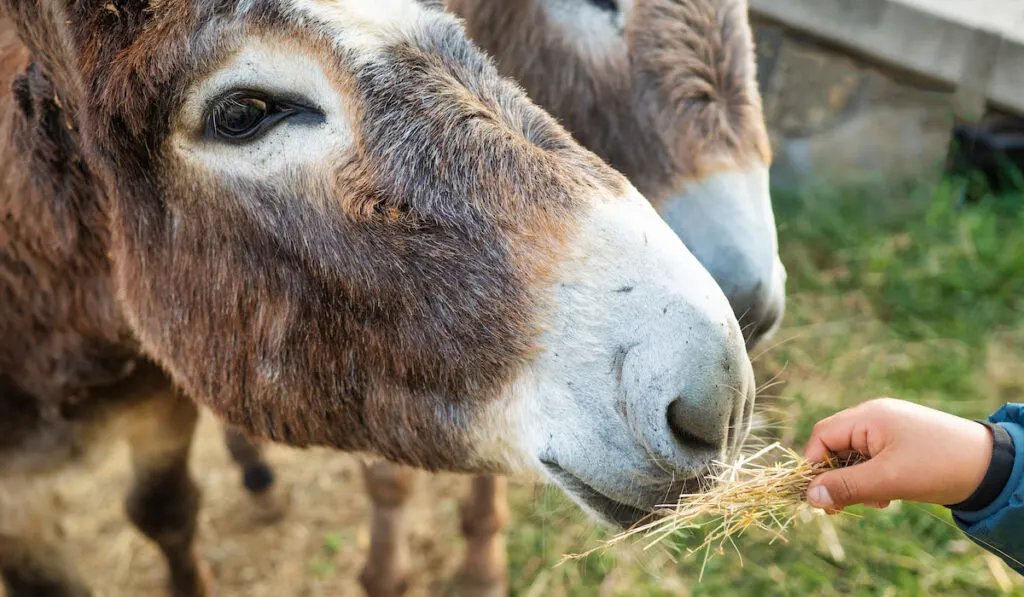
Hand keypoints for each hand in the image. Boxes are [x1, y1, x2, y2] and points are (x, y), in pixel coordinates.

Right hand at [804, 398, 993, 511]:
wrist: (992, 466)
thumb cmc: (938, 466)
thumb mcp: (888, 480)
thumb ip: (845, 486)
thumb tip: (809, 497)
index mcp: (868, 416)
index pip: (821, 436)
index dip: (813, 466)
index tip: (816, 496)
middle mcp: (874, 417)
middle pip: (835, 445)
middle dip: (836, 477)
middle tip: (843, 506)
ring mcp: (889, 428)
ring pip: (853, 455)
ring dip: (856, 481)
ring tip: (877, 501)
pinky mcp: (901, 442)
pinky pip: (872, 459)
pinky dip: (872, 478)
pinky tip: (887, 496)